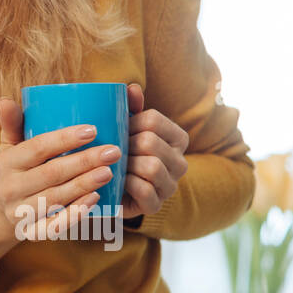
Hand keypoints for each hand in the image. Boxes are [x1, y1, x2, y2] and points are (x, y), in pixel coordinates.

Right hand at [0, 98, 118, 261]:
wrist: (2, 211)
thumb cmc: (16, 169)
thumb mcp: (9, 146)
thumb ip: (12, 123)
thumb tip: (5, 100)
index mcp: (8, 162)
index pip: (37, 148)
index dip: (64, 139)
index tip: (92, 129)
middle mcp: (11, 188)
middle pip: (51, 173)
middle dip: (84, 162)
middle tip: (113, 151)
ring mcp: (20, 212)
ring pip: (56, 198)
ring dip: (85, 185)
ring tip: (110, 172)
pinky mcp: (31, 232)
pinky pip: (55, 226)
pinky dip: (75, 213)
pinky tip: (96, 199)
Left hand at [120, 83, 189, 220]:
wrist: (114, 189)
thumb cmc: (123, 152)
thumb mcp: (127, 128)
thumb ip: (131, 108)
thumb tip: (131, 87)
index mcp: (177, 138)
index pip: (153, 119)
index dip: (129, 122)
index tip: (118, 129)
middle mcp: (180, 162)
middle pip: (150, 142)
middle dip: (125, 144)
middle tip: (111, 148)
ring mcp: (171, 185)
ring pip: (151, 166)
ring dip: (126, 165)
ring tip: (114, 164)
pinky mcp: (156, 205)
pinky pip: (145, 191)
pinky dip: (127, 184)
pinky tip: (117, 181)